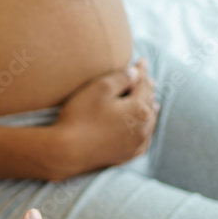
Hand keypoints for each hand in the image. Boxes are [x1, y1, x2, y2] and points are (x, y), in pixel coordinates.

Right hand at [45, 60, 158, 179]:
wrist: (66, 152)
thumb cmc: (80, 118)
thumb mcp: (99, 88)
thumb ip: (121, 78)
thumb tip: (135, 73)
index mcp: (139, 109)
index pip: (144, 84)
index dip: (142, 71)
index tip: (141, 62)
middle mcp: (143, 128)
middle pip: (149, 103)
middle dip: (147, 89)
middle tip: (146, 78)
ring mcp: (136, 144)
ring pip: (149, 122)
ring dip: (149, 109)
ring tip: (151, 101)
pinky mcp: (127, 156)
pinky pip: (144, 140)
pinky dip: (146, 130)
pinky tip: (144, 128)